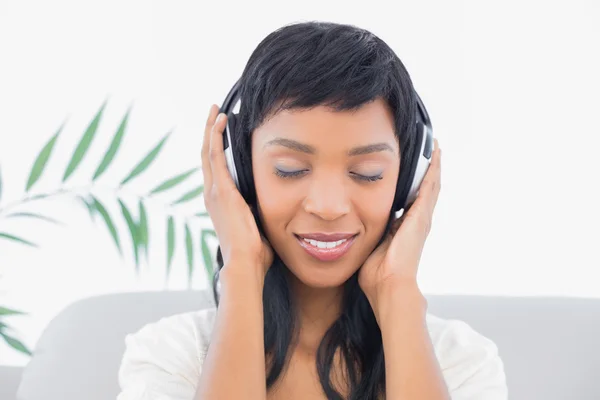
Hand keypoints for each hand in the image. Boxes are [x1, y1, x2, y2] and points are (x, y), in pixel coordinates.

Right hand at [201, 104, 272, 280]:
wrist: (245, 264)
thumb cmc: (254, 252)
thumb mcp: (255, 224)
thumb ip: (257, 210)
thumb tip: (270, 204)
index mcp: (220, 202)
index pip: (214, 169)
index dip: (216, 149)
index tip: (222, 132)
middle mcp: (212, 194)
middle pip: (206, 155)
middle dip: (210, 133)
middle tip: (215, 113)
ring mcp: (214, 191)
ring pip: (207, 151)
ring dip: (211, 129)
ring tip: (216, 110)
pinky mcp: (221, 190)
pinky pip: (215, 156)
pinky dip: (216, 136)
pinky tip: (220, 121)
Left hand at [358, 139, 441, 312]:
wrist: (388, 286)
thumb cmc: (376, 275)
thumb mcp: (370, 247)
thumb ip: (368, 235)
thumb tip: (352, 227)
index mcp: (404, 228)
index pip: (411, 199)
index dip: (413, 183)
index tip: (413, 168)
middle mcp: (416, 221)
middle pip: (425, 189)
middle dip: (427, 169)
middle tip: (431, 148)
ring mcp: (421, 218)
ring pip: (431, 185)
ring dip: (433, 165)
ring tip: (436, 146)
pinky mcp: (421, 216)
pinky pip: (430, 187)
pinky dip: (433, 170)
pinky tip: (435, 154)